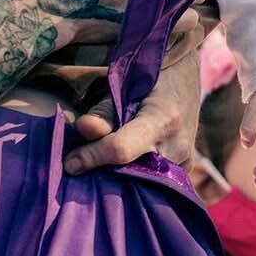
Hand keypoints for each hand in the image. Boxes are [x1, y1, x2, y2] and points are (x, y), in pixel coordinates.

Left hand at [65, 14, 204, 174]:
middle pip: (130, 173)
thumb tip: (83, 130)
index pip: (121, 149)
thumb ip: (104, 112)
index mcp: (163, 119)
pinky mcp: (184, 170)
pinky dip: (132, 177)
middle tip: (82, 167)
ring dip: (117, 179)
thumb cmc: (149, 74)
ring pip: (141, 183)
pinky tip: (118, 170)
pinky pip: (153, 183)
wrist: (185, 73)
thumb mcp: (125, 86)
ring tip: (99, 167)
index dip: (92, 157)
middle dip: (103, 174)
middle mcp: (178, 146)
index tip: (69, 163)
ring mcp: (185, 162)